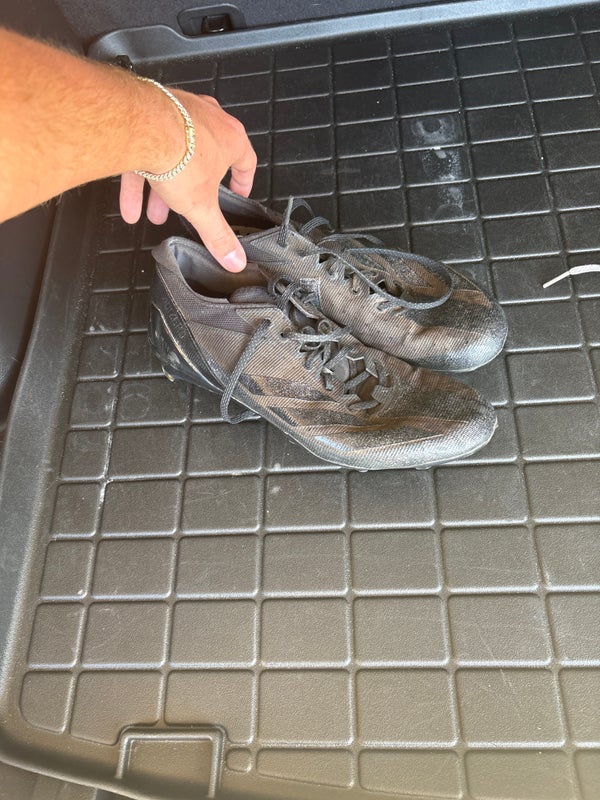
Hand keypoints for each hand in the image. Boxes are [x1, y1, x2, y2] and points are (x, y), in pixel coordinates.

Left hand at [120, 92, 256, 271]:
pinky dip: (138, 178)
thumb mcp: (202, 207)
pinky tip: (130, 205)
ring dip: (162, 188)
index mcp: (230, 138)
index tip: (236, 192)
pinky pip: (145, 149)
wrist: (141, 126)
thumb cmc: (179, 153)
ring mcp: (177, 113)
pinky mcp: (148, 113)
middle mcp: (206, 120)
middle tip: (186, 209)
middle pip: (203, 161)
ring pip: (171, 155)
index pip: (246, 161)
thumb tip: (234, 258)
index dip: (241, 181)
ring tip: (153, 212)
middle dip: (191, 191)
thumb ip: (218, 234)